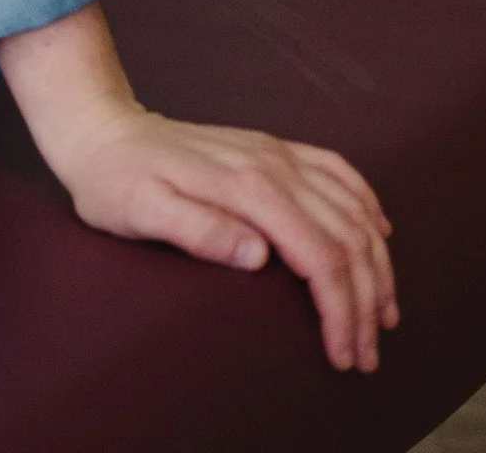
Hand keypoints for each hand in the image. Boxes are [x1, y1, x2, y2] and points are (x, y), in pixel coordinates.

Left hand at [55, 106, 396, 371]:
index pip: (319, 254)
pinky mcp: (272, 149)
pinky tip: (378, 232)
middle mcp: (272, 164)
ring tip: (383, 312)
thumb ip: (199, 230)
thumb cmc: (115, 181)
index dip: (339, 310)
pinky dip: (367, 203)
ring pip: (351, 207)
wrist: (102, 131)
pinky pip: (337, 170)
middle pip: (345, 237)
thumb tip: (259, 255)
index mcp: (246, 186)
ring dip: (376, 262)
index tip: (343, 354)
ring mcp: (275, 152)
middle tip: (365, 353)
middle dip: (366, 299)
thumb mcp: (140, 212)